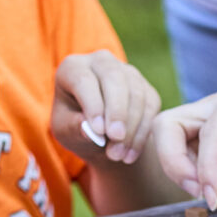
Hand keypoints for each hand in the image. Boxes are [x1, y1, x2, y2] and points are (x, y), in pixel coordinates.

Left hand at [52, 51, 159, 166]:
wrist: (99, 135)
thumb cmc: (74, 127)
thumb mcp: (66, 130)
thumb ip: (74, 127)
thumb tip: (90, 130)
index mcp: (72, 67)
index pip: (83, 80)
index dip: (92, 104)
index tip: (98, 130)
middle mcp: (100, 61)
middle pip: (113, 77)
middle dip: (117, 110)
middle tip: (115, 137)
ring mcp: (126, 71)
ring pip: (135, 92)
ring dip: (131, 126)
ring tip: (119, 155)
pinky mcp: (145, 86)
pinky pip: (150, 105)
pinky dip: (142, 131)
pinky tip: (131, 154)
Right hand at [152, 68, 216, 212]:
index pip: (210, 130)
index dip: (207, 166)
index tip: (215, 199)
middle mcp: (216, 105)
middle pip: (167, 128)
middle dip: (174, 165)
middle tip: (204, 195)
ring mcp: (209, 121)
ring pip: (169, 142)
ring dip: (184, 173)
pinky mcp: (212, 140)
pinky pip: (188, 158)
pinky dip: (200, 178)